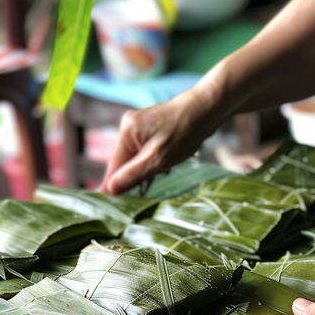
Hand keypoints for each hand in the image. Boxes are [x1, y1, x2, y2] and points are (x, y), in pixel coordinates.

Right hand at [100, 85, 221, 194]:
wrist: (206, 110)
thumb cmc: (185, 134)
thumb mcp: (158, 160)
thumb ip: (133, 174)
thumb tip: (109, 189)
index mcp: (126, 132)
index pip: (113, 166)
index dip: (115, 186)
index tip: (114, 204)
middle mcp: (127, 125)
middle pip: (123, 161)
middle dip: (136, 174)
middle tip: (152, 180)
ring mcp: (138, 125)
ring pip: (134, 157)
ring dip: (146, 167)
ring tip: (164, 164)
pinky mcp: (148, 126)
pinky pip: (143, 149)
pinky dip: (152, 158)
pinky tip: (166, 156)